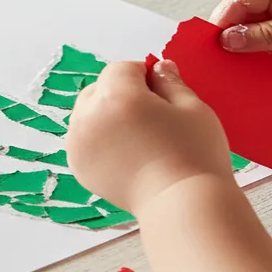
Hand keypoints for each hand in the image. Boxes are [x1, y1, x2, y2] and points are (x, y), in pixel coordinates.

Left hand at [67, 60, 235, 213]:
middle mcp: (89, 117)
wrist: (183, 205)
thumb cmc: (194, 154)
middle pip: (97, 88)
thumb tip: (157, 67)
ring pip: (85, 113)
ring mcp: (78, 143)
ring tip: (136, 135)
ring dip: (105, 115)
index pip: (120, 69)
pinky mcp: (78, 166)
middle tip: (149, 115)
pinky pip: (82, 139)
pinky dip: (97, 138)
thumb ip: (169, 82)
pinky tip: (124, 152)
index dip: (142, 75)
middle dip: (119, 93)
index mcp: (117, 97)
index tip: (160, 92)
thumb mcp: (192, 108)